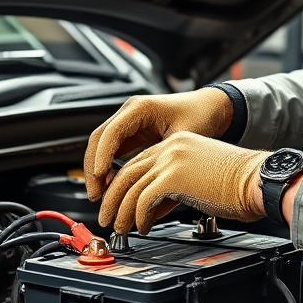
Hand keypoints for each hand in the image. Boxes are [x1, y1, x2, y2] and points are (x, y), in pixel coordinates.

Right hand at [83, 88, 232, 201]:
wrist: (208, 108)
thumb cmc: (200, 116)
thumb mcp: (184, 136)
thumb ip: (165, 156)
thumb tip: (149, 182)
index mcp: (140, 108)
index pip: (112, 132)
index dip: (102, 155)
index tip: (100, 176)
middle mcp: (129, 112)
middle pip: (98, 139)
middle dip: (93, 167)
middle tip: (95, 193)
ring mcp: (128, 122)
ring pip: (101, 145)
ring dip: (97, 169)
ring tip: (100, 194)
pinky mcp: (131, 133)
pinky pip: (111, 150)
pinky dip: (107, 167)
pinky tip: (111, 185)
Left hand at [98, 131, 266, 234]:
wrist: (259, 181)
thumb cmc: (240, 184)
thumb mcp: (199, 180)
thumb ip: (173, 188)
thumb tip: (152, 209)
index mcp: (178, 142)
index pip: (139, 162)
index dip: (124, 185)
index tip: (118, 203)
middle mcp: (171, 146)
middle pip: (128, 172)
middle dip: (114, 198)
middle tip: (108, 217)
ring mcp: (171, 160)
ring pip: (131, 187)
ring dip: (122, 211)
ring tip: (121, 228)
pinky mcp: (173, 177)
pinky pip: (143, 199)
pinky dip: (138, 217)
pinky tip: (142, 228)